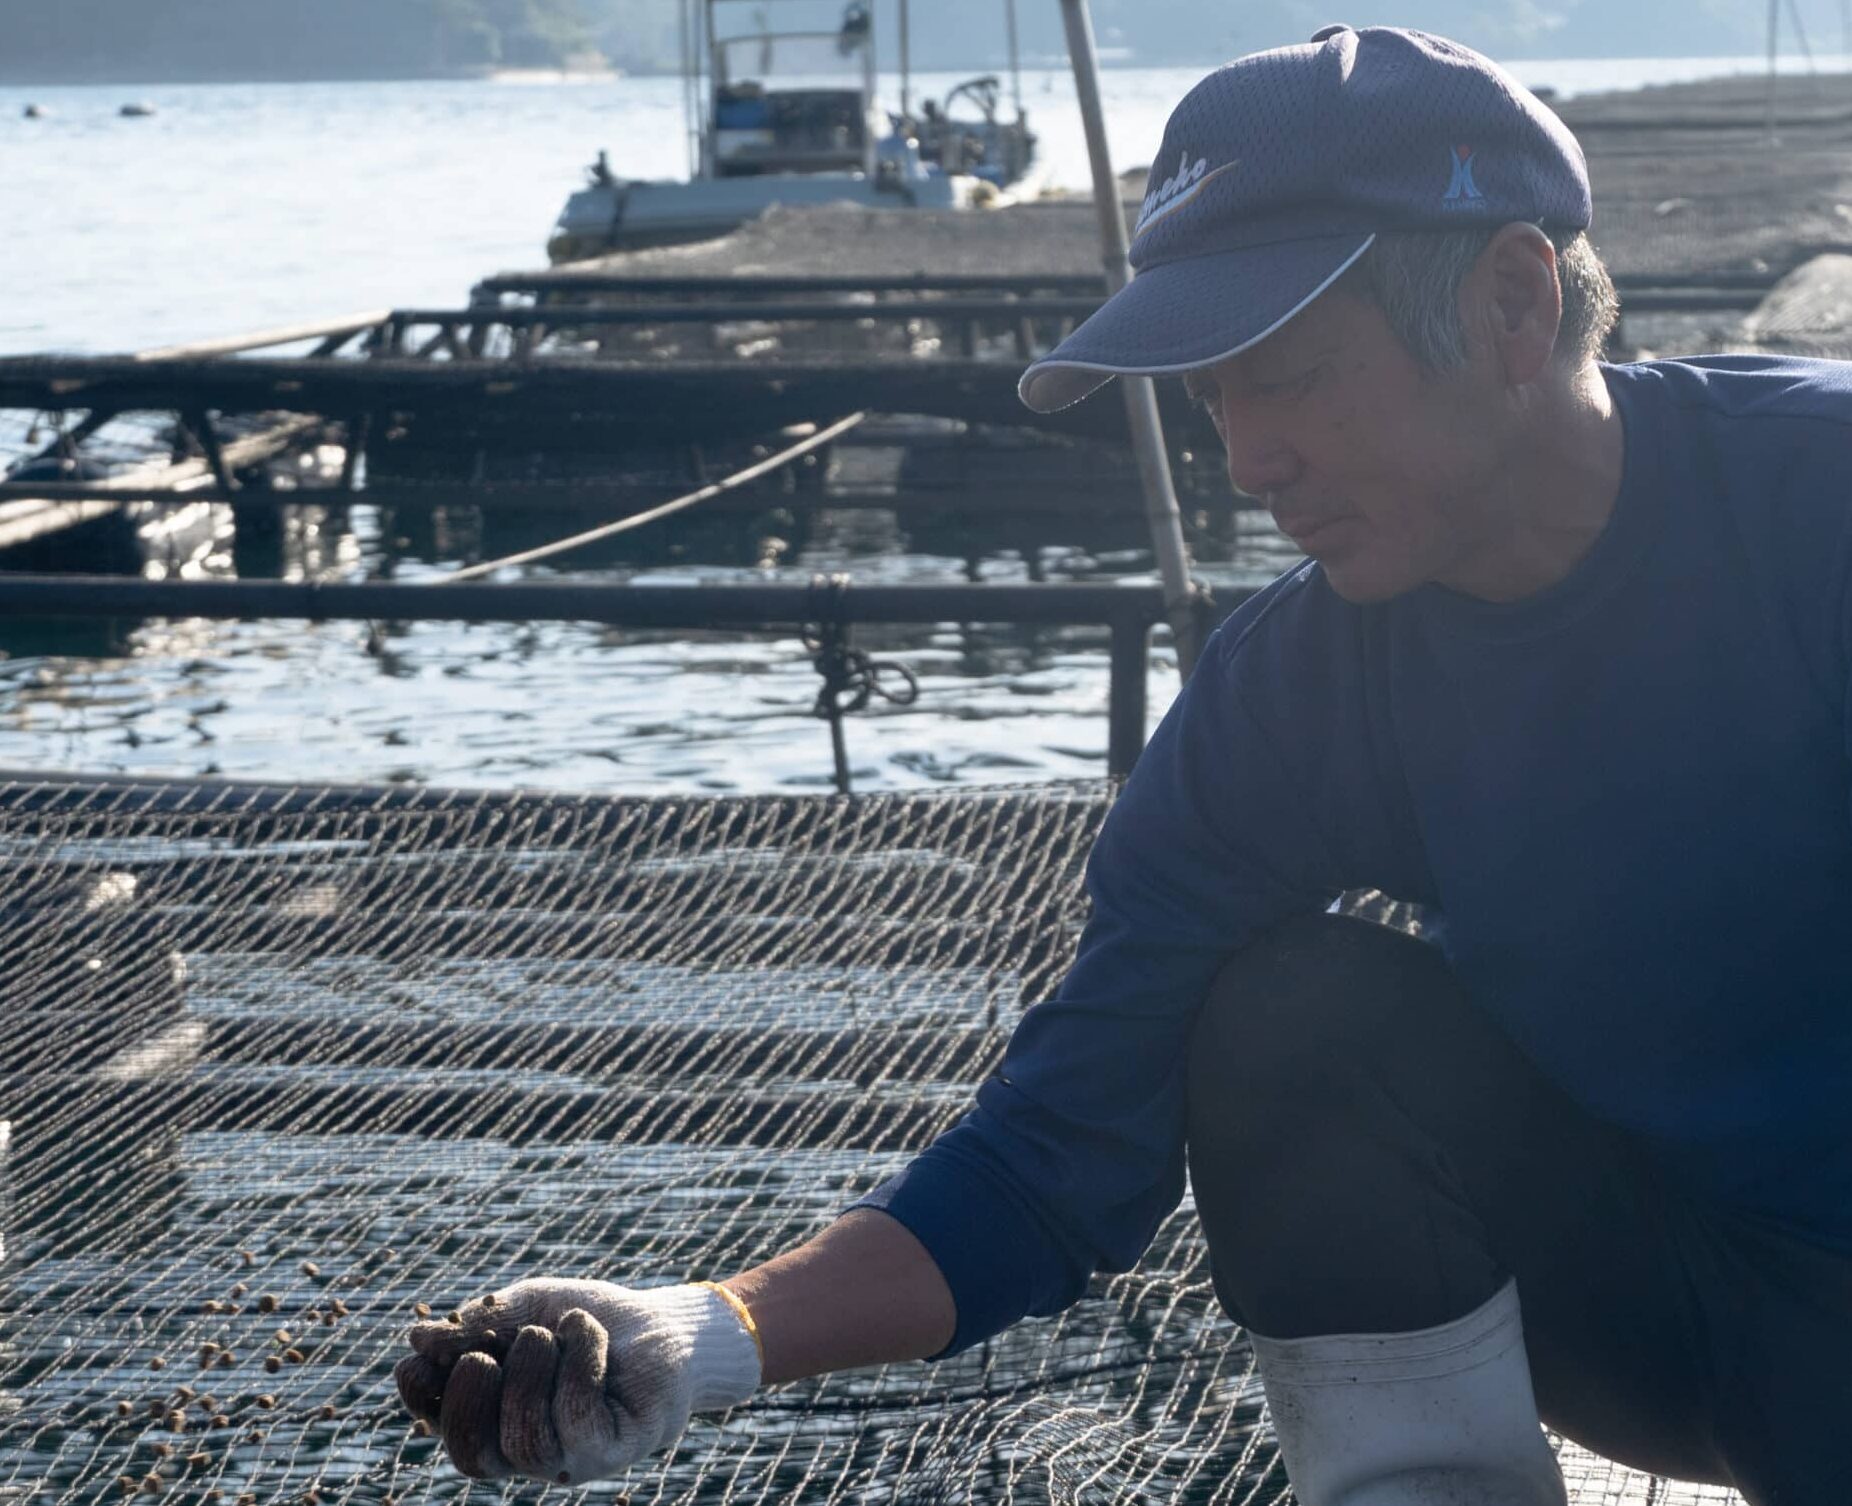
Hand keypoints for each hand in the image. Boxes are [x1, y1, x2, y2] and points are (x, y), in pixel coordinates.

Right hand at [394, 1278, 761, 1482]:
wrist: (664, 1322)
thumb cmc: (590, 1320)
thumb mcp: (527, 1309)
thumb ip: (477, 1325)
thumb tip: (417, 1338)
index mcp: (500, 1420)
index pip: (446, 1431)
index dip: (423, 1400)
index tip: (421, 1357)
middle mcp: (530, 1450)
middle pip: (473, 1456)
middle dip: (467, 1401)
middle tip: (483, 1355)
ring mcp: (572, 1457)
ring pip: (525, 1441)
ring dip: (529, 1374)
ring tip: (549, 1334)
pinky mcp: (613, 1449)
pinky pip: (576, 1419)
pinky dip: (575, 1361)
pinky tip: (584, 1331)